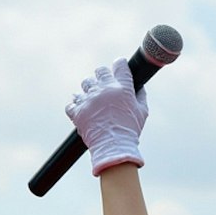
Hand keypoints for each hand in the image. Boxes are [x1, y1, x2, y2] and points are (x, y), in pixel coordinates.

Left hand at [66, 59, 147, 175]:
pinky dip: (77, 106)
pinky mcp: (77, 110)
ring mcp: (89, 99)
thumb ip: (141, 96)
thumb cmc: (130, 131)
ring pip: (85, 83)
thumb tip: (139, 86)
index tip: (119, 71)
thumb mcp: (142, 112)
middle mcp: (104, 89)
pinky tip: (84, 112)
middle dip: (103, 77)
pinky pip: (72, 102)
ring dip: (90, 90)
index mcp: (122, 88)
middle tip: (105, 88)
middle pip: (100, 71)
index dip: (120, 66)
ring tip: (94, 102)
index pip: (119, 65)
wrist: (114, 148)